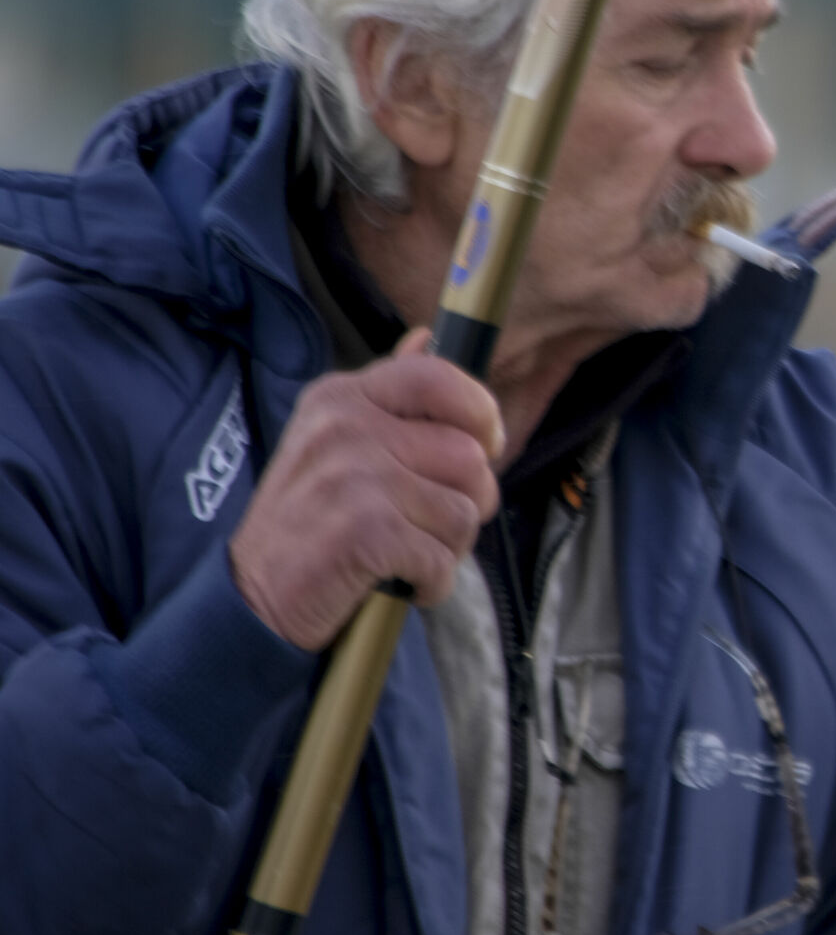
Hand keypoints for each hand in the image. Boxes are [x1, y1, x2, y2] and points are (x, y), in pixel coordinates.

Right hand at [229, 328, 504, 650]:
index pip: (437, 377)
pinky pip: (444, 557)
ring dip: (450, 546)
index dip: (480, 413)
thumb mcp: (337, 443)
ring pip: (465, 510)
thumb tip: (428, 337)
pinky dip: (432, 583)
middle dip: (469, 500)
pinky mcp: (366, 529)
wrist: (253, 598)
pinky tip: (402, 582)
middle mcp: (345, 427)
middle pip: (469, 456)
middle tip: (430, 524)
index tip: (484, 445)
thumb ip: (390, 396)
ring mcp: (354, 476)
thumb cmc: (311, 523)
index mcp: (341, 397)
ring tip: (409, 554)